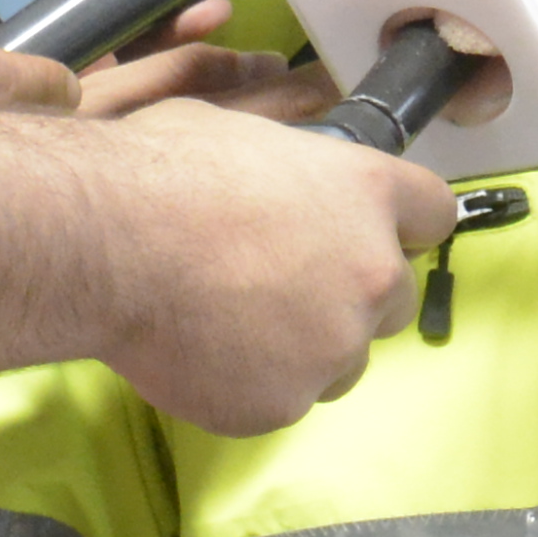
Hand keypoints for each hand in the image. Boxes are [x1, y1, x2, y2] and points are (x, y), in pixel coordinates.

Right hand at [72, 99, 455, 432]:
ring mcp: (333, 346)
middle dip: (352, 295)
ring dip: (307, 348)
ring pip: (343, 359)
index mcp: (366, 192)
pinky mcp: (285, 403)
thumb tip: (274, 176)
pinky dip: (250, 386)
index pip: (434, 213)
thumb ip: (287, 167)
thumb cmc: (157, 174)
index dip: (402, 225)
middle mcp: (371, 272)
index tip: (377, 233)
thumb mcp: (236, 133)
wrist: (103, 245)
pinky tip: (203, 353)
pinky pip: (283, 399)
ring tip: (234, 323)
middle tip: (285, 284)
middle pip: (396, 297)